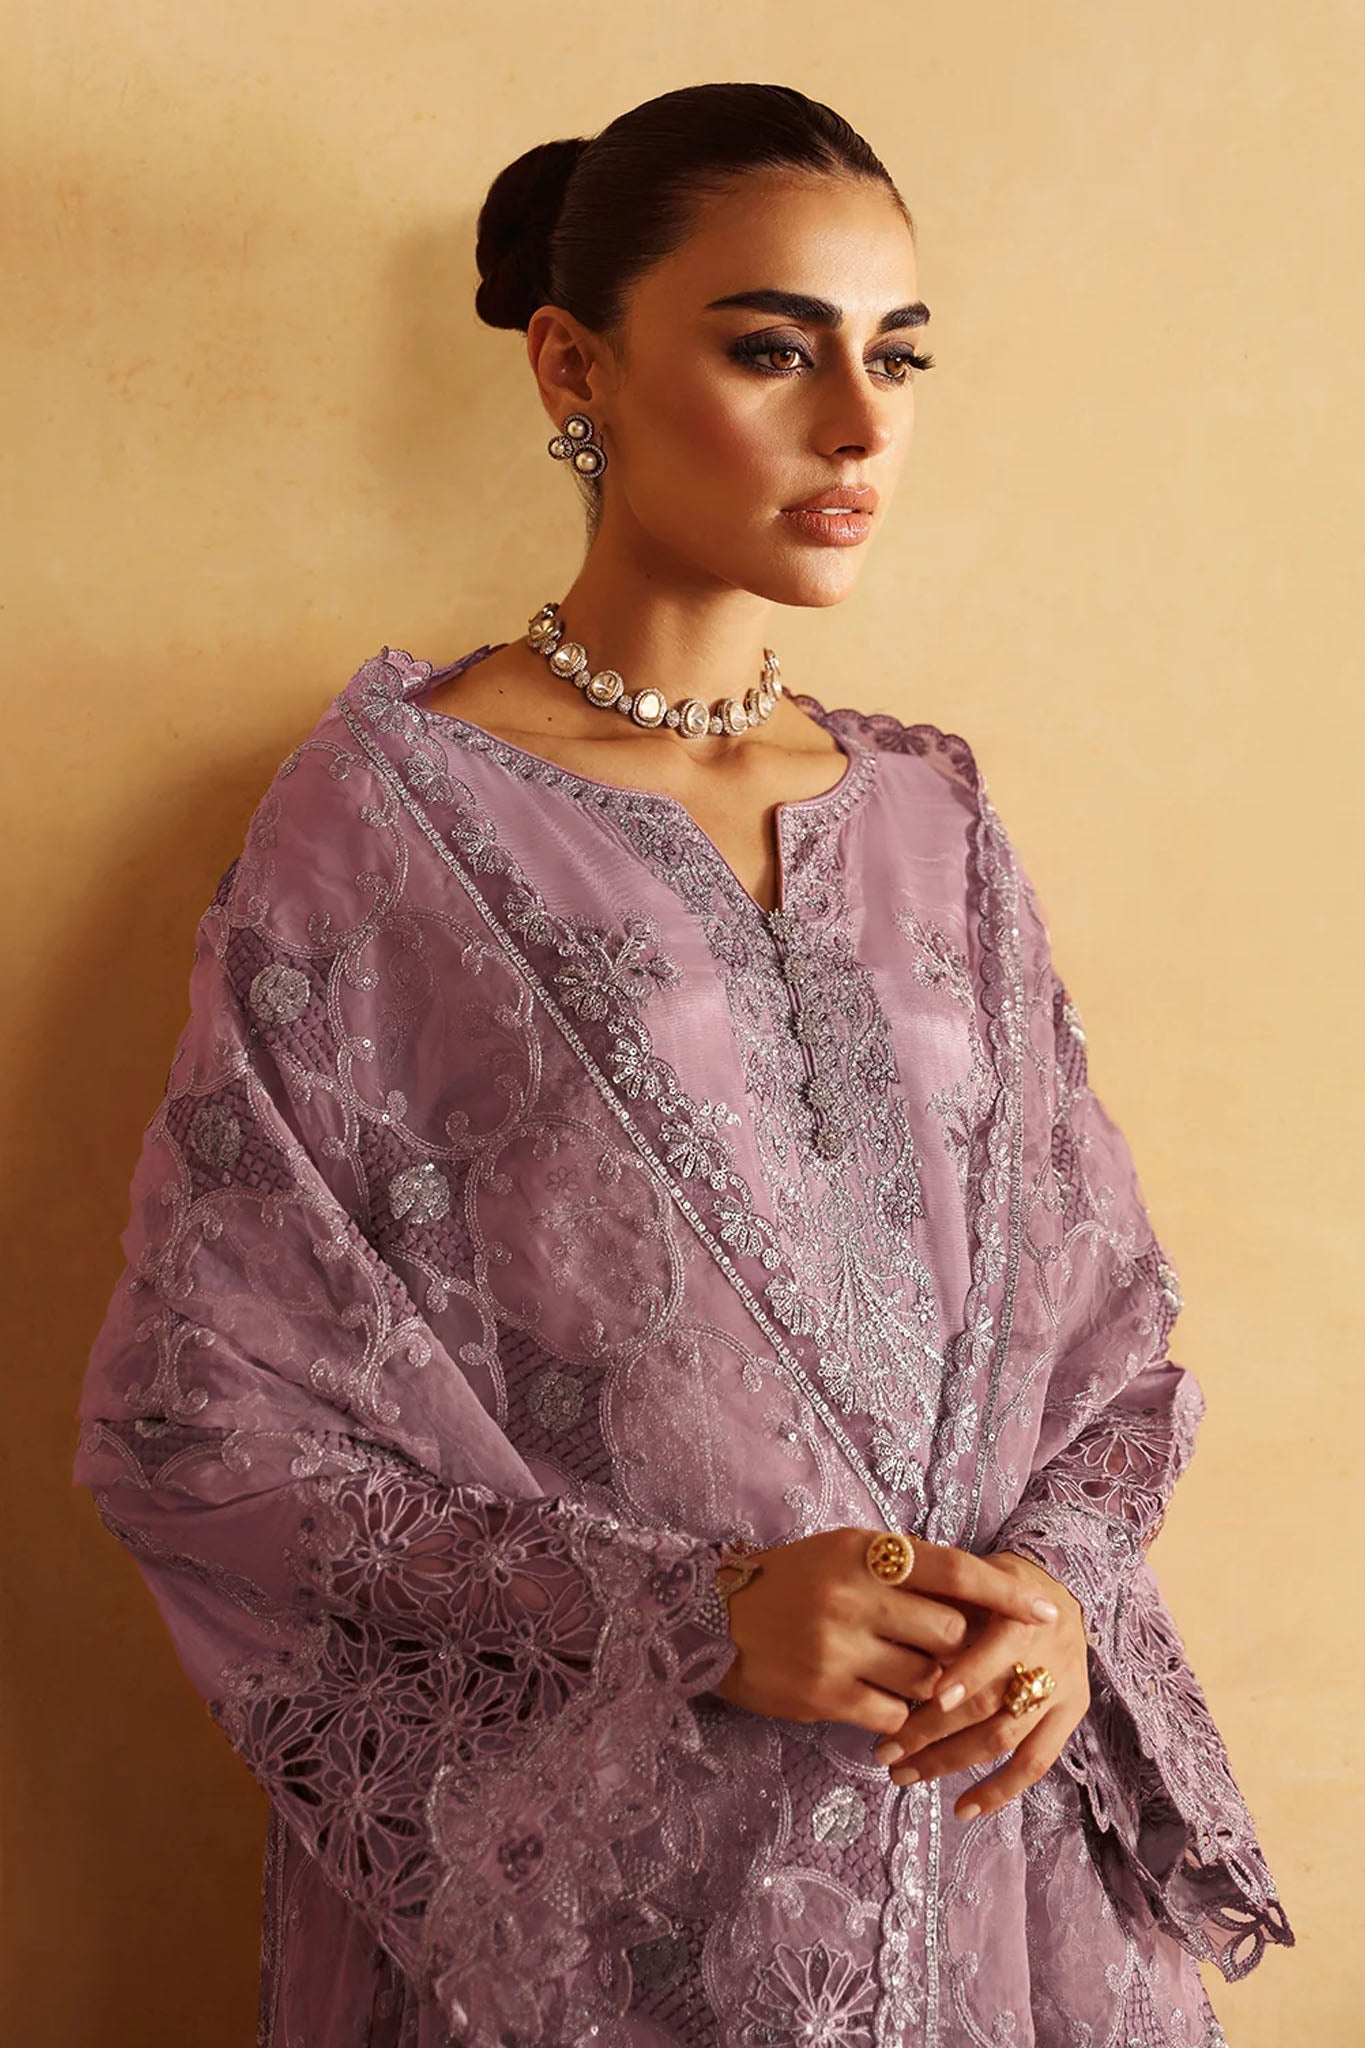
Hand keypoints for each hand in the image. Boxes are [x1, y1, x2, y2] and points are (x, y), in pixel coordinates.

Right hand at [713, 1528, 1060, 1741]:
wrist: (714, 1620)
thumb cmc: (792, 1582)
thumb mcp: (844, 1553)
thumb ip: (903, 1569)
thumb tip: (977, 1599)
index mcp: (864, 1551)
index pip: (955, 1571)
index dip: (1006, 1594)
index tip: (1047, 1612)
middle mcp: (854, 1595)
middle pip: (949, 1633)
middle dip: (961, 1649)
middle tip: (955, 1656)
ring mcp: (839, 1647)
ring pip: (926, 1679)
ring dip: (932, 1687)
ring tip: (913, 1680)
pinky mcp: (824, 1694)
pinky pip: (893, 1715)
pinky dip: (900, 1717)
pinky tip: (885, 1706)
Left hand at [871, 1551, 1089, 1821]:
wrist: (1060, 1591)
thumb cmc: (998, 1582)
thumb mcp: (975, 1576)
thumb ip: (944, 1601)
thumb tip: (892, 1628)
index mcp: (1023, 1616)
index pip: (997, 1650)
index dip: (967, 1674)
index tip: (929, 1696)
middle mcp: (1048, 1656)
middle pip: (991, 1703)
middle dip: (933, 1730)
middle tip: (886, 1750)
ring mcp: (1061, 1691)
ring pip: (1005, 1738)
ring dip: (952, 1762)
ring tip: (904, 1774)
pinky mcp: (1070, 1718)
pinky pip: (1036, 1764)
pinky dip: (1000, 1791)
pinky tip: (963, 1810)